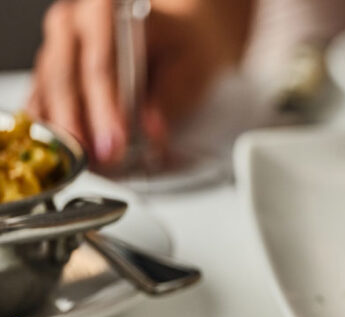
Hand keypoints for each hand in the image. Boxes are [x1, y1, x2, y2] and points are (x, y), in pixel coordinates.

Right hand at [26, 0, 252, 168]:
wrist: (176, 33)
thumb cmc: (182, 43)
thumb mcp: (191, 65)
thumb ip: (170, 96)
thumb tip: (152, 128)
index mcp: (105, 11)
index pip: (100, 65)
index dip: (106, 108)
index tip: (117, 141)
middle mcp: (73, 25)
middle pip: (66, 80)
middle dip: (82, 125)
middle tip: (102, 158)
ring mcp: (57, 47)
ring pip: (48, 92)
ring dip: (64, 130)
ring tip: (86, 162)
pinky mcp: (51, 71)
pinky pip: (42, 100)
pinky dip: (53, 127)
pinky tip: (66, 151)